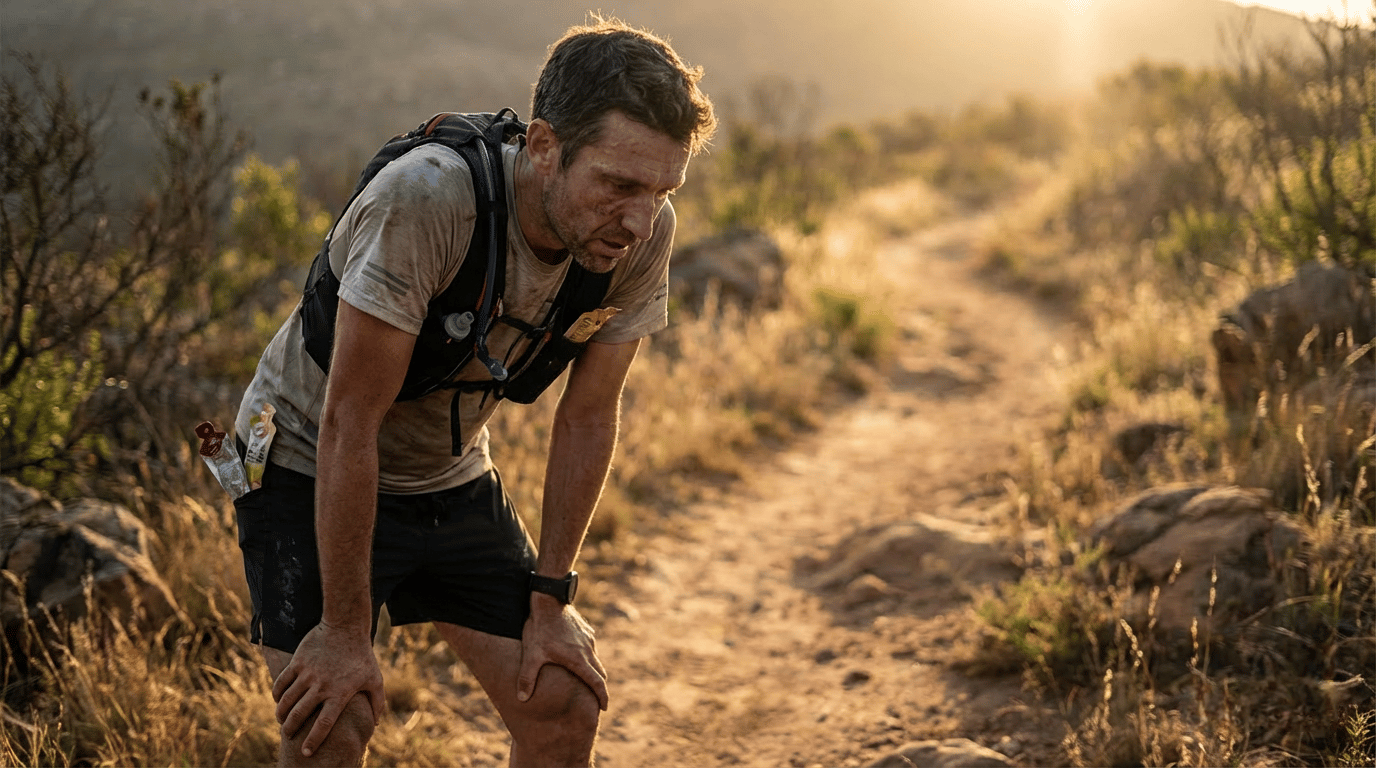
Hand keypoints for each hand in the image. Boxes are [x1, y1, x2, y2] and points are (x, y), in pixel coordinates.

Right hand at [271, 621, 385, 756]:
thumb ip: (377, 702)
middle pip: (299, 715)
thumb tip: (376, 724)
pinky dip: (276, 694)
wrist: (346, 626)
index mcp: (340, 693)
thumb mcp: (375, 678)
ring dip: (281, 714)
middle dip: (291, 729)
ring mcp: (308, 674)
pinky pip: (281, 682)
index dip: (313, 740)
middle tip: (289, 736)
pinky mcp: (298, 662)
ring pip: (287, 700)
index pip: (324, 724)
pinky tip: (278, 700)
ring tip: (282, 721)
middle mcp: (322, 686)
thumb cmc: (362, 655)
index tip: (306, 752)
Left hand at [516, 598, 608, 709]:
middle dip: (599, 688)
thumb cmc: (540, 628)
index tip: (604, 708)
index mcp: (578, 660)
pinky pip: (591, 648)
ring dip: (593, 671)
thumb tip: (521, 699)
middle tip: (596, 700)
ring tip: (586, 680)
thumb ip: (527, 678)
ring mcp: (588, 639)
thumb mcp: (532, 654)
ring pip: (595, 660)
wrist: (549, 598)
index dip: (602, 697)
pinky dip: (588, 658)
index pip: (597, 683)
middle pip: (600, 673)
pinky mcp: (586, 630)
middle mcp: (588, 650)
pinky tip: (578, 657)